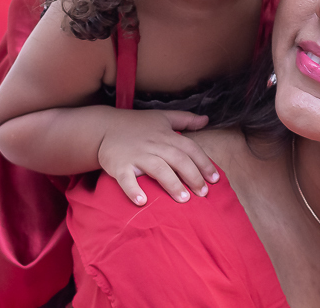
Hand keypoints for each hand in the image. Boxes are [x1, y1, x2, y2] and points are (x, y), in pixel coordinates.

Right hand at [97, 109, 218, 205]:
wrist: (104, 127)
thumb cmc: (137, 125)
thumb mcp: (162, 117)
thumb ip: (185, 119)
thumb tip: (206, 119)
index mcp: (166, 135)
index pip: (189, 148)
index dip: (204, 163)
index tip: (215, 179)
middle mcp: (154, 144)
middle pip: (178, 159)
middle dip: (193, 176)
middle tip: (203, 193)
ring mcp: (136, 155)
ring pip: (157, 168)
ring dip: (172, 184)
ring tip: (184, 199)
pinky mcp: (119, 165)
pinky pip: (126, 179)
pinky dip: (133, 190)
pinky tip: (142, 202)